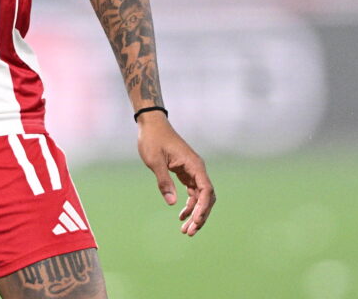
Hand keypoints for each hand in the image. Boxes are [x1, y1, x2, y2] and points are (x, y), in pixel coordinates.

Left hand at [135, 114, 215, 235]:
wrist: (152, 125)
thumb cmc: (153, 139)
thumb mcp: (155, 161)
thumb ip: (163, 181)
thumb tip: (172, 203)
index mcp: (194, 165)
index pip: (206, 190)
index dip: (203, 208)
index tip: (195, 221)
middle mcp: (197, 169)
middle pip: (206, 197)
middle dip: (200, 216)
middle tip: (190, 232)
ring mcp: (192, 171)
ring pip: (199, 197)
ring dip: (194, 213)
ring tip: (186, 229)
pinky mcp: (185, 173)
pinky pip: (192, 193)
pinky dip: (189, 205)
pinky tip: (181, 216)